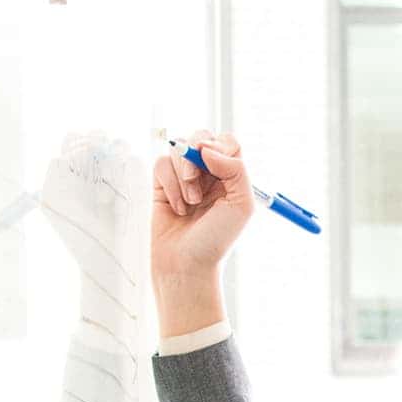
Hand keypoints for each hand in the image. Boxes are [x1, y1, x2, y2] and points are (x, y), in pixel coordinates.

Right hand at [150, 129, 254, 330]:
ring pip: (178, 149)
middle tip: (196, 181)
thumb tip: (208, 149)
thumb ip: (235, 170)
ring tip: (190, 202)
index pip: (228, 142)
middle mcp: (210, 175)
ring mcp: (185, 178)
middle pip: (201, 138)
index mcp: (232, 177)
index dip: (218, 145)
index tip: (211, 161)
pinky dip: (169, 184)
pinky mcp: (163, 185)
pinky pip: (160, 164)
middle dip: (195, 156)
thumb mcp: (242, 205)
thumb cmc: (217, 240)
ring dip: (182, 175)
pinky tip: (177, 207)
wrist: (187, 264)